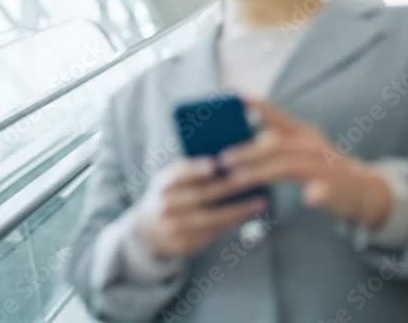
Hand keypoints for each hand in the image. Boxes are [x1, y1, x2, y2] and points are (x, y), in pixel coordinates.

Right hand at [134, 157, 268, 258]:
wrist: (147, 230)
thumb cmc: (169, 196)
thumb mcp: (169, 180)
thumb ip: (189, 170)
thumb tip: (225, 162)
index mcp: (162, 185)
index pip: (178, 174)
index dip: (196, 169)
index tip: (215, 164)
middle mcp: (165, 206)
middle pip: (200, 196)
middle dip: (228, 188)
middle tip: (253, 179)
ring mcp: (173, 227)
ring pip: (210, 219)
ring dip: (238, 211)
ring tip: (260, 203)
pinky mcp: (183, 245)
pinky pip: (212, 234)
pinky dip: (231, 225)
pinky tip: (247, 217)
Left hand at [221, 98, 391, 228]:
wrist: (366, 190)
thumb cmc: (321, 168)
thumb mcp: (299, 148)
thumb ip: (274, 140)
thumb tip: (238, 137)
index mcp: (302, 133)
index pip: (277, 115)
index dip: (257, 105)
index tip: (235, 97)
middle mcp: (312, 145)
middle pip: (276, 143)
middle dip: (247, 151)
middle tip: (222, 159)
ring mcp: (325, 166)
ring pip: (291, 165)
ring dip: (263, 171)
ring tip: (238, 179)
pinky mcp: (336, 188)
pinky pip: (326, 189)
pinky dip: (317, 193)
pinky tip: (308, 198)